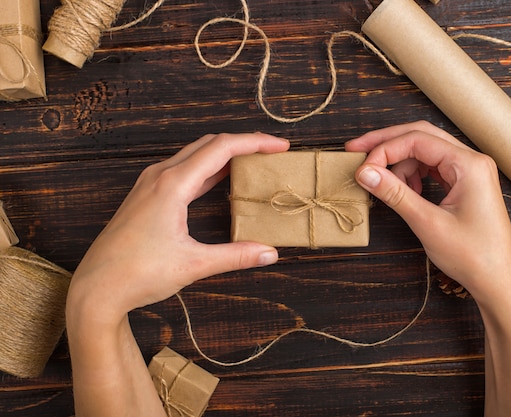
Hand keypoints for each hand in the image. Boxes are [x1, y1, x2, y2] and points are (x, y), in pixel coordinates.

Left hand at [69, 132, 289, 321]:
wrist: (96, 287)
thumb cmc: (138, 273)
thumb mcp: (193, 264)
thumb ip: (236, 256)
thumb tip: (270, 253)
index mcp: (172, 184)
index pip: (222, 148)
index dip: (255, 143)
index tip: (280, 146)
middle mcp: (160, 175)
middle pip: (209, 144)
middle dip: (243, 143)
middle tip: (271, 152)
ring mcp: (150, 183)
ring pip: (194, 155)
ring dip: (224, 154)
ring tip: (251, 163)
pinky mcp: (146, 195)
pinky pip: (182, 169)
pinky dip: (207, 168)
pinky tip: (220, 181)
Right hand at [346, 121, 510, 299]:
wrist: (498, 281)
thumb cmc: (473, 256)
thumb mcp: (427, 223)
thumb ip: (395, 194)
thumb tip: (365, 172)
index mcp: (469, 164)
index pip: (417, 140)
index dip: (384, 150)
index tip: (361, 168)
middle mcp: (471, 161)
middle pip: (421, 136)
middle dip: (387, 144)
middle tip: (357, 151)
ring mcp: (470, 171)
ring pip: (425, 151)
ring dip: (399, 163)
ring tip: (383, 185)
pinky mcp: (465, 184)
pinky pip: (433, 167)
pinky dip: (413, 175)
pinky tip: (404, 191)